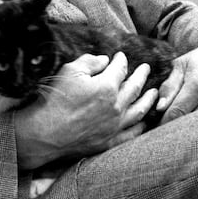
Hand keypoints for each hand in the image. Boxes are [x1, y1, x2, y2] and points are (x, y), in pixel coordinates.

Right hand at [13, 52, 157, 169]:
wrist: (43, 133)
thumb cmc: (54, 99)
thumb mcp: (69, 71)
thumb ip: (90, 61)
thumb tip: (105, 60)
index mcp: (107, 87)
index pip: (120, 69)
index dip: (121, 60)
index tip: (120, 57)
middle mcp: (116, 107)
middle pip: (135, 87)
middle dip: (141, 75)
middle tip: (146, 68)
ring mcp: (114, 126)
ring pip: (139, 110)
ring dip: (149, 99)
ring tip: (154, 92)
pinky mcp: (109, 142)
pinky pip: (132, 133)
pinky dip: (141, 126)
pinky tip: (145, 121)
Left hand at [156, 39, 197, 124]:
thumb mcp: (179, 67)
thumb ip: (168, 87)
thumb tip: (160, 109)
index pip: (177, 112)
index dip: (163, 123)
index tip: (155, 127)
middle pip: (189, 124)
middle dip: (175, 128)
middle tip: (164, 130)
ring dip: (188, 129)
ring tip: (178, 125)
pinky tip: (193, 122)